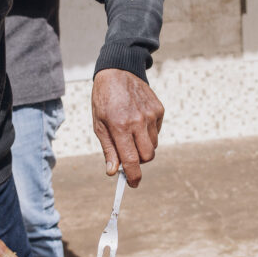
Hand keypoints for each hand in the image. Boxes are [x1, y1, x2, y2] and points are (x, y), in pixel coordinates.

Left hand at [91, 69, 163, 185]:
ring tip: (131, 133)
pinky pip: (157, 131)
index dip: (133, 176)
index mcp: (120, 127)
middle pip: (147, 157)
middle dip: (139, 162)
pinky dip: (148, 133)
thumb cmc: (104, 100)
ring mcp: (150, 115)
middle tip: (129, 156)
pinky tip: (138, 121)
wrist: (117, 72)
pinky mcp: (158, 110)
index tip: (132, 184)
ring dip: (143, 146)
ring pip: (153, 145)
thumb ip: (109, 149)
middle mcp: (138, 122)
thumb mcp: (99, 125)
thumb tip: (113, 172)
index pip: (131, 160)